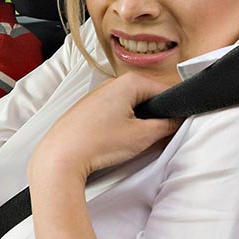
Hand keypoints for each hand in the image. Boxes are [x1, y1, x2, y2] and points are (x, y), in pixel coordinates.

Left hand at [29, 73, 182, 182]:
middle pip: (147, 97)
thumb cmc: (96, 143)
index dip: (175, 109)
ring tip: (131, 141)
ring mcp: (97, 95)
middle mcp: (111, 83)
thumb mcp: (143, 136)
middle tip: (154, 137)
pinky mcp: (88, 108)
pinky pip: (114, 112)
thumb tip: (177, 120)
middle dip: (154, 116)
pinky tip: (115, 140)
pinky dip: (120, 125)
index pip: (165, 90)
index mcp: (128, 82)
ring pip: (130, 106)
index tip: (176, 125)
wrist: (61, 156)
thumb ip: (167, 125)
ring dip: (137, 122)